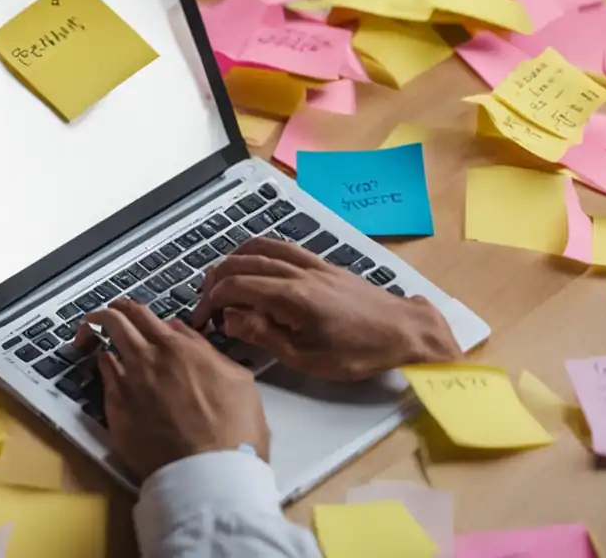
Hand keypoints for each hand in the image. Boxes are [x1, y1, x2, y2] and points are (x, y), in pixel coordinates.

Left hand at [78, 300, 267, 479]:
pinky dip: (107, 374)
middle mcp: (146, 360)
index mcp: (177, 346)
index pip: (141, 312)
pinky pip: (103, 383)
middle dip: (106, 314)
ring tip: (107, 346)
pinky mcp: (116, 414)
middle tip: (105, 315)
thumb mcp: (237, 376)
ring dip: (105, 344)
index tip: (127, 307)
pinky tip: (114, 378)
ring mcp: (126, 387)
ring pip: (104, 351)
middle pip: (113, 323)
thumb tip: (184, 334)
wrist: (209, 473)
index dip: (130, 306)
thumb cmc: (233, 429)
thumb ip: (206, 349)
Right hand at [194, 238, 462, 381]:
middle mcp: (300, 273)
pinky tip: (256, 264)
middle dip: (216, 278)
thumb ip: (265, 335)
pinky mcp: (325, 264)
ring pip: (262, 247)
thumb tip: (231, 318)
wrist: (404, 331)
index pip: (235, 287)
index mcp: (292, 297)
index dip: (210, 301)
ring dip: (235, 259)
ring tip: (221, 279)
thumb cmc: (359, 352)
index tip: (201, 319)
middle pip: (243, 261)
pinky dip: (260, 250)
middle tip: (205, 302)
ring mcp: (313, 264)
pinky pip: (284, 246)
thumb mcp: (307, 359)